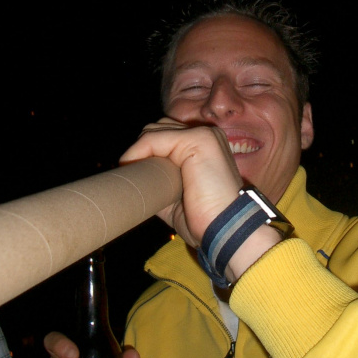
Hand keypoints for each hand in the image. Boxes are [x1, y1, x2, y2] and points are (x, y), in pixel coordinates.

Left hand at [120, 118, 242, 246]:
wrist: (225, 229)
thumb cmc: (206, 220)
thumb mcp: (177, 198)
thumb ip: (162, 182)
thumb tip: (139, 180)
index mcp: (206, 147)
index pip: (166, 136)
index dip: (147, 153)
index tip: (132, 175)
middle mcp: (208, 135)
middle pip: (159, 129)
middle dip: (142, 149)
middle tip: (132, 175)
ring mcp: (204, 135)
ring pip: (155, 131)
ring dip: (139, 151)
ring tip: (133, 174)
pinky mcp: (197, 139)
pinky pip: (154, 138)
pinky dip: (137, 151)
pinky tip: (132, 167)